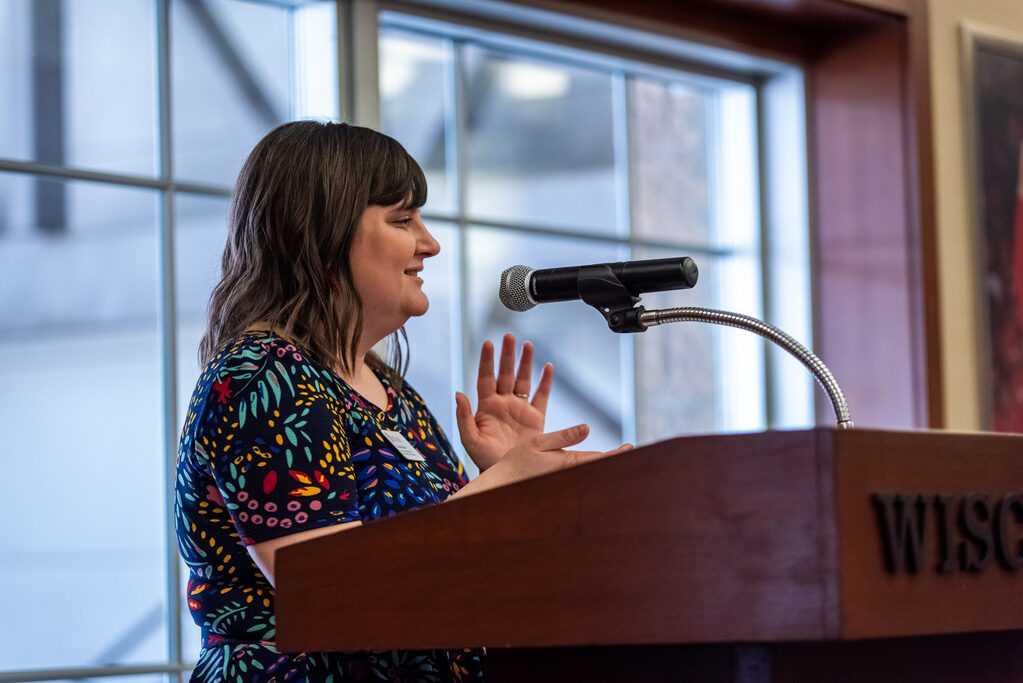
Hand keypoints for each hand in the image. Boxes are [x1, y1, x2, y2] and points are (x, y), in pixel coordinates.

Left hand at [455, 333, 552, 471]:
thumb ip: (464, 417)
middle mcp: (503, 403)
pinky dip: (546, 382)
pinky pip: (541, 396)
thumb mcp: (471, 440)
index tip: (488, 343)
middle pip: (505, 373)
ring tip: (528, 345)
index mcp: (487, 406)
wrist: (508, 475)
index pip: (486, 377)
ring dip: (525, 363)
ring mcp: (520, 409)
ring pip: (523, 380)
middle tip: (509, 336)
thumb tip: (458, 394)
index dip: (487, 360)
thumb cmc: (485, 459)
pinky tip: (548, 368)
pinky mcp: (536, 418)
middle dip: (507, 355)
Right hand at [486, 423, 632, 485]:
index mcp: (567, 463)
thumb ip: (564, 436)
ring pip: (591, 471)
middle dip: (616, 460)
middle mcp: (569, 474)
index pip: (599, 458)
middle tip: (633, 451)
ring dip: (605, 464)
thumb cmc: (516, 462)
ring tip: (620, 457)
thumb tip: (588, 429)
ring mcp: (565, 480)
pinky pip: (579, 474)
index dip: (618, 453)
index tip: (632, 446)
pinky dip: (591, 468)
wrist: (501, 484)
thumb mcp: (538, 442)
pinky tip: (597, 465)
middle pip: (599, 466)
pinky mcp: (558, 482)